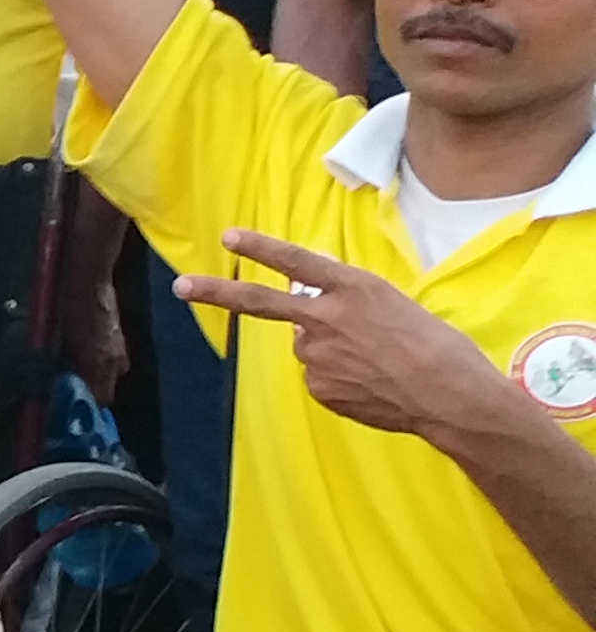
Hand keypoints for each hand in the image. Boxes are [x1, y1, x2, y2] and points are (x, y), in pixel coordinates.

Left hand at [178, 227, 529, 442]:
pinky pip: (320, 377)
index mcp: (354, 288)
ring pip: (308, 346)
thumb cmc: (436, 345)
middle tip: (181, 286)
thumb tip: (309, 302)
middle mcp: (326, 317)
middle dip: (216, 292)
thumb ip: (347, 298)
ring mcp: (317, 354)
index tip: (228, 236)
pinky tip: (372, 384)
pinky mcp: (318, 386)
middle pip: (260, 303)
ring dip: (331, 350)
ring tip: (376, 362)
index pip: (297, 261)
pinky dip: (340, 379)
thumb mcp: (394, 304)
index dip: (261, 248)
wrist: (449, 395)